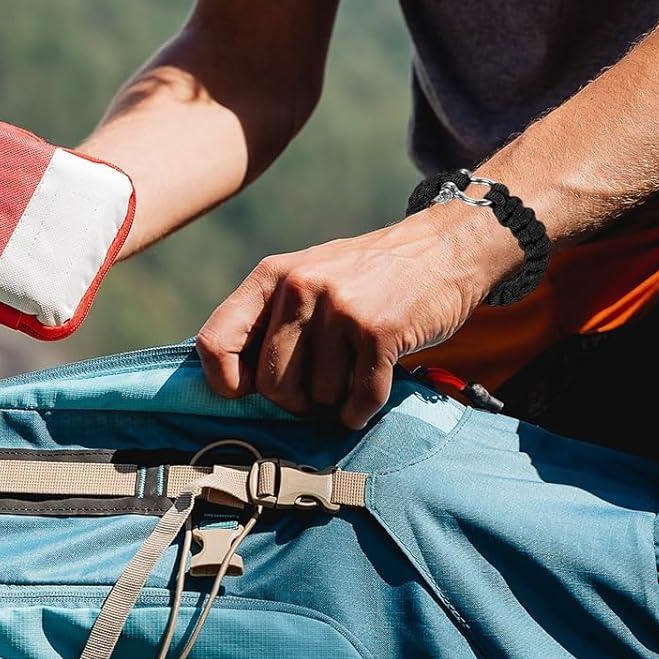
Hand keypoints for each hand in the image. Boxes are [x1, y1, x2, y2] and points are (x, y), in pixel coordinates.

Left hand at [196, 207, 520, 427]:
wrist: (443, 250)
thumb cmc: (369, 277)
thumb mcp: (308, 278)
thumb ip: (270, 319)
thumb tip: (230, 383)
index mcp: (272, 276)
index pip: (216, 341)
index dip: (224, 382)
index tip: (245, 393)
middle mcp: (300, 286)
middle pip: (271, 385)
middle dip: (296, 400)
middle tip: (320, 386)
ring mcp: (340, 307)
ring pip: (318, 396)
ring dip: (337, 398)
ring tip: (355, 367)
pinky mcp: (378, 330)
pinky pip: (359, 398)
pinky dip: (363, 408)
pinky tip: (371, 391)